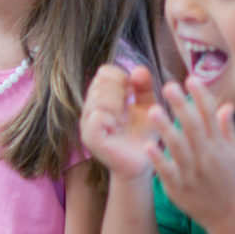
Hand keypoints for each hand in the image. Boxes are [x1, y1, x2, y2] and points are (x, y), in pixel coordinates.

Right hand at [80, 64, 161, 183]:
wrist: (142, 164)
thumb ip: (144, 88)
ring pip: (99, 96)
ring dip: (118, 105)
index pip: (105, 71)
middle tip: (128, 109)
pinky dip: (112, 118)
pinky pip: (97, 115)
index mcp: (101, 98)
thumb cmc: (143, 135)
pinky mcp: (90, 137)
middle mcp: (89, 107)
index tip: (133, 95)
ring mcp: (87, 123)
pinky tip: (118, 127)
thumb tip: (139, 69)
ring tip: (123, 120)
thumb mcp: (148, 107)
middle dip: (122, 92)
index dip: (123, 78)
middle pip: (102, 81)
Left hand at [148, 79, 234, 229]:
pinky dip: (159, 159)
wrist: (229, 215)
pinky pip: (168, 171)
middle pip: (194, 127)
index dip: (201, 96)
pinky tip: (147, 145)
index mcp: (219, 146)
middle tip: (168, 85)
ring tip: (152, 110)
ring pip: (179, 147)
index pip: (211, 116)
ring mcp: (192, 172)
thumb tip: (226, 104)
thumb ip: (228, 129)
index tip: (191, 78)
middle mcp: (207, 156)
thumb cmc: (230, 180)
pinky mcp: (179, 187)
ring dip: (166, 128)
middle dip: (182, 106)